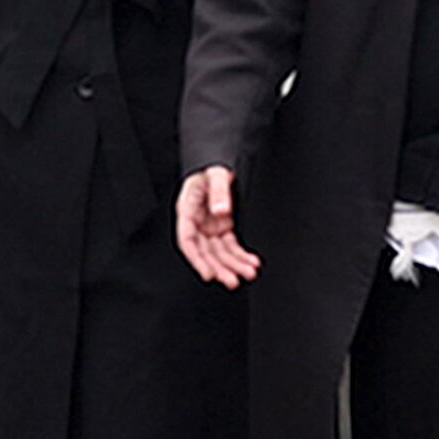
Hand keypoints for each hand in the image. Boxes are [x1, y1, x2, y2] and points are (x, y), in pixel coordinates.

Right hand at [177, 167, 258, 286]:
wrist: (222, 158)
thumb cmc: (213, 163)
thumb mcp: (216, 173)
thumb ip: (219, 191)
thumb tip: (221, 210)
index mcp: (187, 210)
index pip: (188, 241)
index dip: (197, 259)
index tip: (208, 273)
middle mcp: (197, 221)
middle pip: (205, 251)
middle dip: (220, 268)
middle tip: (233, 280)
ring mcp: (210, 225)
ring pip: (220, 252)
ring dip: (234, 264)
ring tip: (249, 273)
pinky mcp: (222, 226)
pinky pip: (230, 245)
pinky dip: (241, 255)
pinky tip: (251, 262)